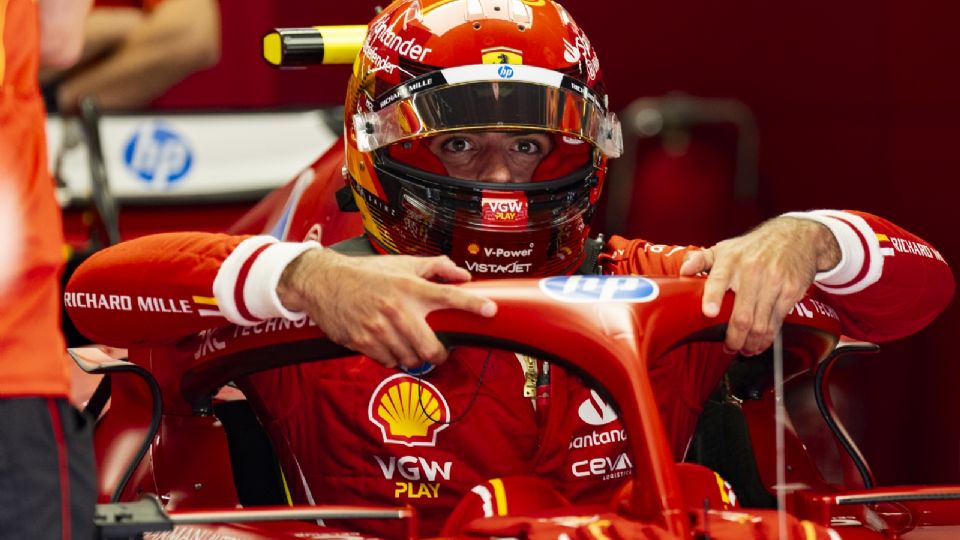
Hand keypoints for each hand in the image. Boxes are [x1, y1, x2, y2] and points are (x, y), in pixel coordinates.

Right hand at [276, 249, 496, 368]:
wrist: (324, 283)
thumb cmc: (365, 273)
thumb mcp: (401, 264)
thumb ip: (435, 268)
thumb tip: (463, 275)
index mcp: (408, 287)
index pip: (448, 295)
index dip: (472, 304)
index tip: (490, 310)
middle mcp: (396, 309)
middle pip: (431, 347)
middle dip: (439, 354)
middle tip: (440, 351)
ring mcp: (379, 329)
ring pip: (411, 359)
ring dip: (415, 357)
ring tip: (409, 344)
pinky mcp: (363, 343)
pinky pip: (390, 362)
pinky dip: (394, 358)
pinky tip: (390, 345)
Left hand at [679, 217, 840, 354]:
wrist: (796, 237)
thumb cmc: (755, 246)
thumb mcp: (725, 247)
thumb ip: (700, 260)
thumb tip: (683, 271)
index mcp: (730, 261)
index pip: (718, 280)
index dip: (712, 297)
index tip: (708, 312)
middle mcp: (752, 271)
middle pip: (742, 314)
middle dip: (734, 338)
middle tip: (729, 347)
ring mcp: (773, 282)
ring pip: (761, 324)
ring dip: (751, 343)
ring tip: (745, 349)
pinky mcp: (790, 291)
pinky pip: (777, 321)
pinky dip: (768, 337)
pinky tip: (761, 342)